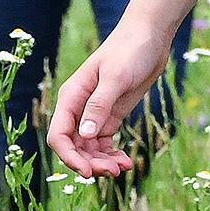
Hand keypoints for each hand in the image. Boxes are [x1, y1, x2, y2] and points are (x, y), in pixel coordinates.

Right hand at [48, 19, 174, 177]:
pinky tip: (126, 161)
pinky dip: (112, 154)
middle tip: (115, 171)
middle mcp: (78, 108)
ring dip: (103, 162)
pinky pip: (104, 144)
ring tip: (124, 167)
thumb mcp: (115, 77)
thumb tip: (86, 135)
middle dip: (90, 163)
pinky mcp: (110, 116)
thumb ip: (100, 105)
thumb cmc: (129, 51)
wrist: (150, 38)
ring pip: (89, 149)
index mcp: (71, 97)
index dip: (69, 157)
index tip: (88, 172)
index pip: (59, 135)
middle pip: (74, 147)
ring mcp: (94, 113)